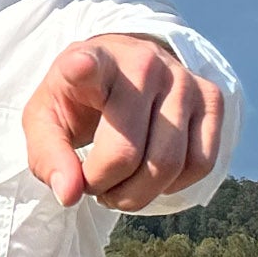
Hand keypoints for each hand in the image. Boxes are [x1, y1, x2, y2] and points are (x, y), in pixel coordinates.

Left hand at [22, 34, 225, 211]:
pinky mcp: (212, 97)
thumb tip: (70, 195)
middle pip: (127, 154)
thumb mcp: (45, 122)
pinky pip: (201, 163)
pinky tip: (151, 175)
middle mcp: (143, 63)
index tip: (78, 66)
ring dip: (138, 194)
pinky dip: (174, 185)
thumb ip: (49, 158)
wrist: (119, 69)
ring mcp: (183, 79)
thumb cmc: (77, 100)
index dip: (82, 68)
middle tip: (92, 184)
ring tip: (117, 185)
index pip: (89, 63)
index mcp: (92, 60)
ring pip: (169, 164)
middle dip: (104, 187)